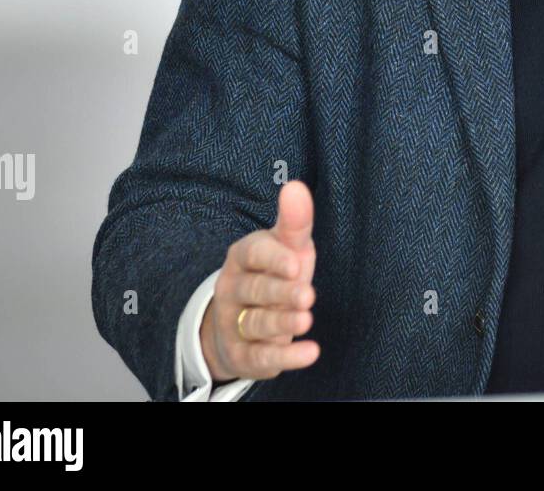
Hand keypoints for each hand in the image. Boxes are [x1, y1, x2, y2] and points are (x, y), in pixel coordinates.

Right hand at [200, 179, 319, 383]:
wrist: (241, 321)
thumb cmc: (275, 273)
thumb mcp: (287, 246)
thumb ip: (294, 222)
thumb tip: (296, 186)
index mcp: (242, 257)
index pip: (253, 254)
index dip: (274, 259)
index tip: (296, 263)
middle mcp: (233, 290)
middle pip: (256, 291)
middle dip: (280, 294)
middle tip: (306, 295)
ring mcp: (235, 323)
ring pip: (257, 323)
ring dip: (282, 323)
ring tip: (306, 320)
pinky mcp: (243, 355)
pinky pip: (262, 357)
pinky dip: (285, 357)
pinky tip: (310, 353)